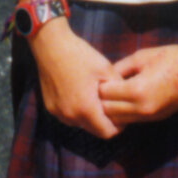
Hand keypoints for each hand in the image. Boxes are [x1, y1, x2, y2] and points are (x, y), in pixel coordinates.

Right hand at [30, 21, 119, 138]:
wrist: (50, 45)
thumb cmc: (80, 55)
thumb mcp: (106, 69)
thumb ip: (119, 89)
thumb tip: (127, 101)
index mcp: (86, 109)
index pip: (107, 133)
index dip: (118, 126)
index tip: (122, 113)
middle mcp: (70, 116)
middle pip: (94, 130)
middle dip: (104, 122)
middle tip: (110, 104)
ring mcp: (58, 112)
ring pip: (81, 124)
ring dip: (90, 117)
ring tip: (94, 98)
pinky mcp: (50, 107)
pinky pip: (68, 117)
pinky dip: (77, 111)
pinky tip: (79, 94)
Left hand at [99, 42, 177, 125]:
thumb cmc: (169, 57)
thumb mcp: (141, 57)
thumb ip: (119, 68)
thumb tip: (103, 76)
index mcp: (137, 90)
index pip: (105, 94)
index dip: (99, 85)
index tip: (99, 77)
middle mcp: (142, 108)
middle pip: (109, 111)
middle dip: (102, 100)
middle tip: (101, 87)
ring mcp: (150, 116)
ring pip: (119, 120)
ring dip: (112, 109)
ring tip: (112, 94)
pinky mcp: (156, 119)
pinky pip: (132, 120)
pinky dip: (124, 113)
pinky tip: (124, 101)